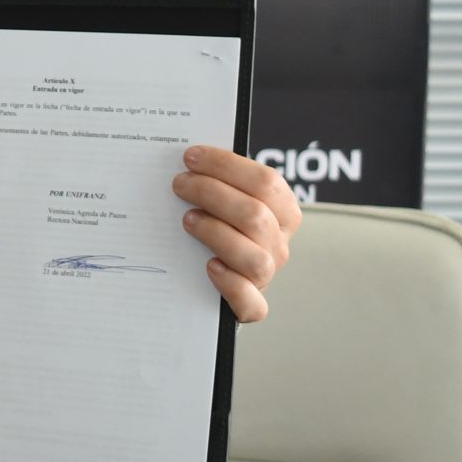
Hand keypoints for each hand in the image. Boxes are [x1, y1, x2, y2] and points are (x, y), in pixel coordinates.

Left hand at [174, 145, 301, 322]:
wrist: (210, 277)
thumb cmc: (218, 225)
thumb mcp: (224, 198)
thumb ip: (218, 180)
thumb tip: (190, 156)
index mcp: (282, 211)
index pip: (266, 182)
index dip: (227, 166)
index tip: (190, 157)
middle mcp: (279, 243)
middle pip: (256, 214)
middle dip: (212, 193)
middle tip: (179, 184)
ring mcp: (267, 275)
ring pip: (254, 257)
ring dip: (217, 233)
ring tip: (187, 220)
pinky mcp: (252, 305)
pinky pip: (251, 303)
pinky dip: (231, 285)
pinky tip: (210, 267)